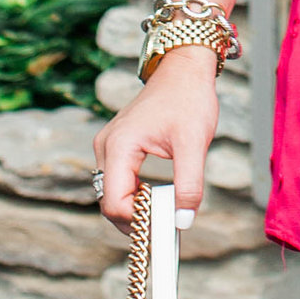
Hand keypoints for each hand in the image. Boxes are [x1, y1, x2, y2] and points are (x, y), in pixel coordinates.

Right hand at [94, 52, 220, 222]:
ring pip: (111, 193)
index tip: (166, 230)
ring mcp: (108, 146)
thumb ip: (189, 185)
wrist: (184, 68)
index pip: (114, 203)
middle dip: (136, 220)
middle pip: (109, 202)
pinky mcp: (116, 146)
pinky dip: (134, 195)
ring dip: (134, 209)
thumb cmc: (188, 99)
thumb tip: (182, 221)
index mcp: (119, 146)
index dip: (138, 222)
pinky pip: (118, 181)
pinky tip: (156, 199)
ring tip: (165, 214)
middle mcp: (106, 147)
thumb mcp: (194, 144)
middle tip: (167, 228)